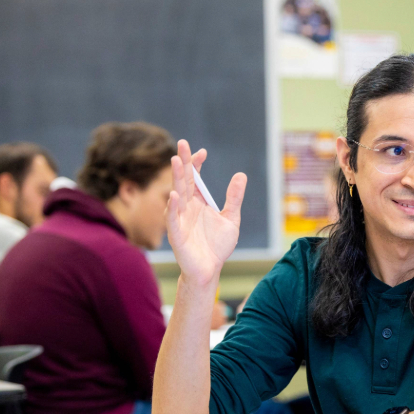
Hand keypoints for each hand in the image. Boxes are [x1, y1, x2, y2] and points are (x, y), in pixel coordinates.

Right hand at [166, 139, 246, 284]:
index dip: (197, 164)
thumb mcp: (231, 219)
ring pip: (176, 195)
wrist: (210, 270)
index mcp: (198, 202)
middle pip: (184, 181)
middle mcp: (187, 208)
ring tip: (176, 161)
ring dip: (176, 178)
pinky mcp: (177, 235)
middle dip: (183, 163)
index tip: (202, 151)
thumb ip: (234, 198)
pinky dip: (173, 207)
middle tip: (182, 143)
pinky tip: (175, 195)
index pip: (195, 178)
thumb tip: (240, 175)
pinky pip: (173, 219)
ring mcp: (180, 219)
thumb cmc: (217, 245)